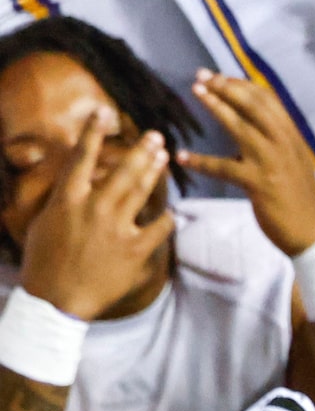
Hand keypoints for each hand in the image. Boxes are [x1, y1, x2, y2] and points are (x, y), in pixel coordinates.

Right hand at [16, 110, 174, 320]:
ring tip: (164, 157)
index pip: (81, 157)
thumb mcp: (46, 222)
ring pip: (140, 191)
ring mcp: (115, 228)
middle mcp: (93, 207)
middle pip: (122, 170)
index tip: (103, 111)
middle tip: (156, 135)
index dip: (93, 132)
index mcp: (67, 198)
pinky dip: (167, 219)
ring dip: (154, 171)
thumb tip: (77, 185)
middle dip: (141, 150)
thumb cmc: (44, 261)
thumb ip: (66, 201)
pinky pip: (158, 228)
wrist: (55, 299)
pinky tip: (173, 212)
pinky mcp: (133, 250)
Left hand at [178, 70, 314, 254]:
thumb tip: (252, 122)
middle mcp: (284, 145)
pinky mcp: (258, 184)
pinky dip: (201, 162)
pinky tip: (183, 157)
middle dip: (227, 87)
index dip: (242, 84)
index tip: (220, 76)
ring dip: (216, 107)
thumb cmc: (299, 197)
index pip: (269, 100)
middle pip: (254, 106)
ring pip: (240, 127)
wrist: (311, 232)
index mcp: (292, 137)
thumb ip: (276, 140)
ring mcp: (271, 163)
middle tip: (202, 76)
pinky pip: (224, 167)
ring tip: (196, 92)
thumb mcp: (294, 160)